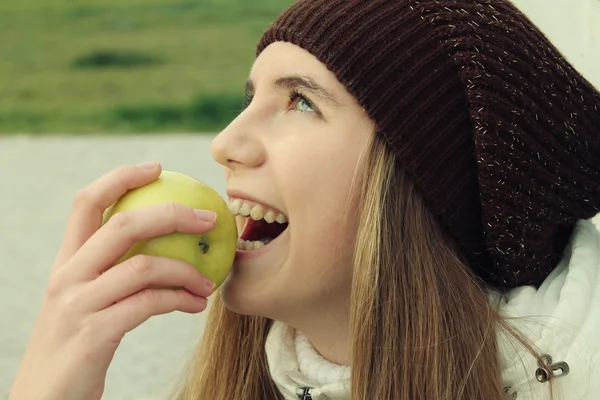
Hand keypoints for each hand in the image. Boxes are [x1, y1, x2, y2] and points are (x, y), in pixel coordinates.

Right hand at [9, 163, 215, 399]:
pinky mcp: (93, 334)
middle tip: (209, 219)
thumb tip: (168, 248)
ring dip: (186, 270)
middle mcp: (67, 276)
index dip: (120, 177)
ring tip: (209, 281)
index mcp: (66, 263)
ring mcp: (77, 304)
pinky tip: (198, 305)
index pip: (86, 203)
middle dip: (172, 214)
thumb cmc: (78, 347)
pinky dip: (181, 299)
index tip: (156, 167)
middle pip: (121, 225)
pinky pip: (149, 304)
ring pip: (142, 266)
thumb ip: (114, 274)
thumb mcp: (87, 302)